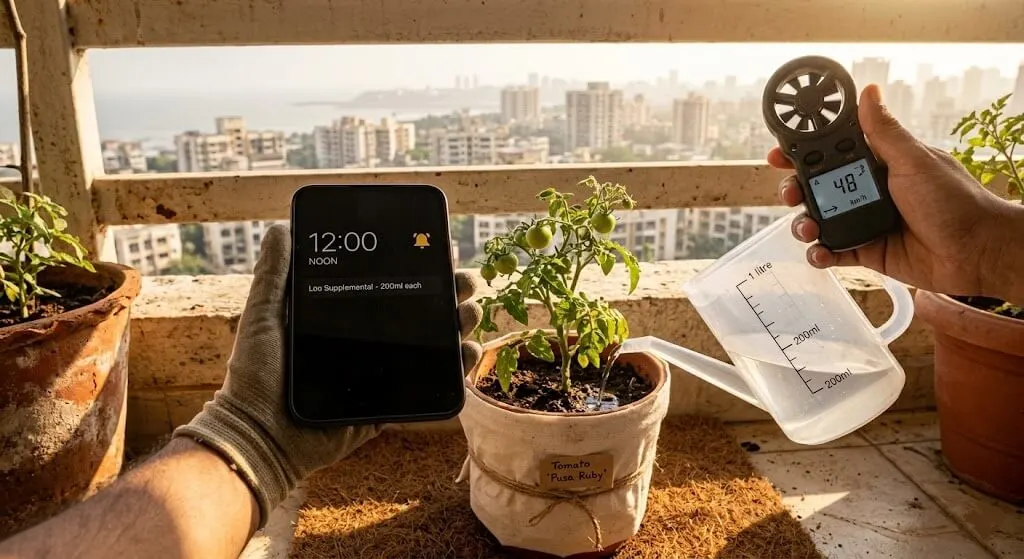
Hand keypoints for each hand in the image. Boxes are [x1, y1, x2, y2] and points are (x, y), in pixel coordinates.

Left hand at [174, 224, 483, 527]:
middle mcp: (365, 340)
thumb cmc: (255, 377)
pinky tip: (468, 352)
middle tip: (465, 280)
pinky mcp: (388, 404)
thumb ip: (273, 276)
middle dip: (448, 291)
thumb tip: (280, 227)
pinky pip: (430, 384)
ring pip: (432, 343)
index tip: (438, 245)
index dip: (416, 264)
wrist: (260, 437)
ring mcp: (380, 372)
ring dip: (458, 324)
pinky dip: (456, 370)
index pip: (386, 283)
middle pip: (418, 310)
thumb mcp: (263, 317)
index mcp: (340, 317)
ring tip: (469, 312)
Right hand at [769, 84, 1023, 299]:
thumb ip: (884, 131)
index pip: (832, 153)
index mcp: (879, 163)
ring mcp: (865, 221)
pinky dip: (819, 254)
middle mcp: (868, 190)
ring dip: (803, 223)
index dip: (803, 152)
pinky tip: (819, 252)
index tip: (781, 153)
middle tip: (790, 192)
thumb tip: (870, 92)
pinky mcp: (867, 252)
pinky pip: (833, 252)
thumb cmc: (955, 200)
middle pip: (817, 187)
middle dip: (796, 189)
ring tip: (807, 227)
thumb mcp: (915, 160)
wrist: (976, 251)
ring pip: (819, 220)